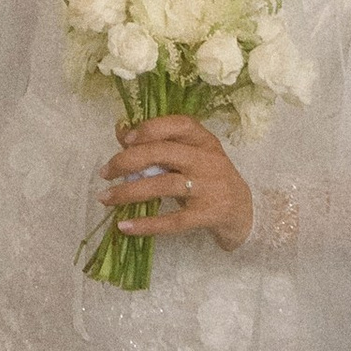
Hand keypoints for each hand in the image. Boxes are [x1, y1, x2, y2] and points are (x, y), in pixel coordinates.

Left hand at [100, 114, 251, 253]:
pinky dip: (146, 224)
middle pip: (164, 153)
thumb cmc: (209, 179)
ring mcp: (209, 188)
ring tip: (105, 198)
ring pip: (163, 185)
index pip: (180, 124)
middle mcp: (208, 160)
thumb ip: (159, 144)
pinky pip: (173, 221)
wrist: (245, 212)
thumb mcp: (191, 156)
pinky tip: (124, 226)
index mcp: (204, 141)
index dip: (150, 128)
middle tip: (105, 172)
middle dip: (128, 161)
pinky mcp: (208, 215)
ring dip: (128, 192)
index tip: (124, 139)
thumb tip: (120, 129)